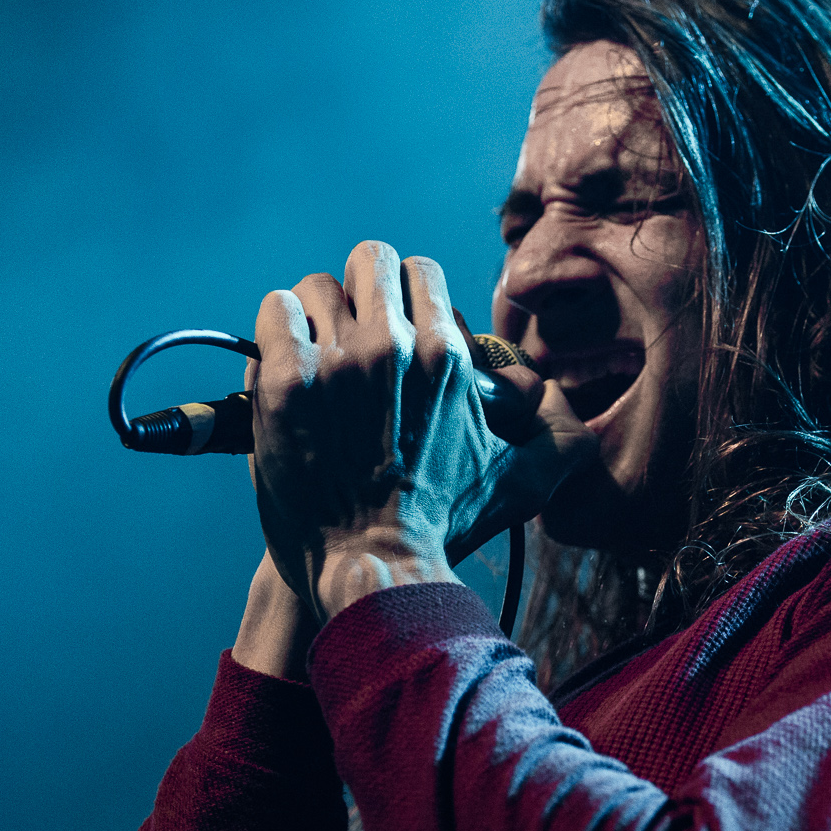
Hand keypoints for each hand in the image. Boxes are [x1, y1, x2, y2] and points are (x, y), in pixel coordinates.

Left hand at [247, 240, 596, 623]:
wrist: (373, 571)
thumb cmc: (442, 529)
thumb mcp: (520, 481)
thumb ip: (558, 438)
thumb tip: (553, 398)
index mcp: (448, 356)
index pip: (420, 270)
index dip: (404, 297)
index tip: (393, 332)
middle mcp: (395, 346)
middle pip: (368, 260)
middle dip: (358, 291)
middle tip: (349, 337)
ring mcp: (337, 362)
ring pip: (313, 287)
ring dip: (311, 318)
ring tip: (313, 362)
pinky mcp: (285, 382)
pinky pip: (272, 313)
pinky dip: (274, 334)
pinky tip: (283, 371)